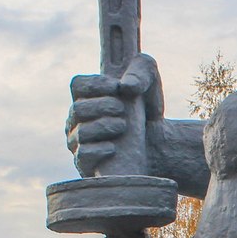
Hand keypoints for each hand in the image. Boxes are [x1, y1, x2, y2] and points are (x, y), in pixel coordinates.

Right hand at [64, 53, 164, 176]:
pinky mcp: (86, 165)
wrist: (159, 146)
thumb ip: (141, 72)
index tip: (116, 87)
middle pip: (78, 109)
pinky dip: (100, 149)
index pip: (77, 85)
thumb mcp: (151, 82)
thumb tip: (126, 87)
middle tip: (123, 110)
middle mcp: (77, 119)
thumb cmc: (147, 110)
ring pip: (81, 132)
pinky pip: (84, 155)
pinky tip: (115, 148)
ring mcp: (79, 143)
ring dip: (104, 126)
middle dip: (103, 106)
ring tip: (124, 126)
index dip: (95, 84)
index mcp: (87, 97)